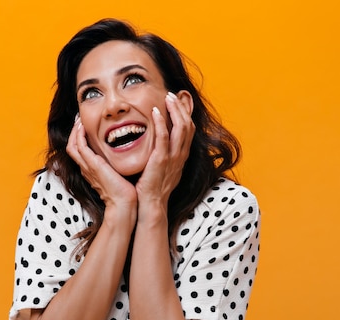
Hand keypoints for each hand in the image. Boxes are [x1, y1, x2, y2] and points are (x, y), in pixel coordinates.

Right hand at [66, 116, 137, 213]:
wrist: (124, 203)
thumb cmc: (125, 192)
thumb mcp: (120, 175)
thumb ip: (120, 165)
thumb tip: (129, 155)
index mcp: (93, 170)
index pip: (81, 151)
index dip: (81, 138)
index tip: (87, 127)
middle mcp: (87, 168)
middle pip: (72, 147)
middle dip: (75, 132)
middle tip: (80, 120)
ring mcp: (88, 167)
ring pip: (73, 145)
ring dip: (75, 131)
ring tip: (79, 120)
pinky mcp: (92, 165)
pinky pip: (79, 147)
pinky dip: (79, 135)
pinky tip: (83, 126)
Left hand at [135, 92, 194, 206]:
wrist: (151, 203)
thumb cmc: (153, 187)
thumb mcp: (163, 168)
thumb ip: (164, 154)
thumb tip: (158, 142)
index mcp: (181, 156)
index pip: (189, 130)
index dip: (185, 114)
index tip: (176, 102)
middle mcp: (181, 155)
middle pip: (188, 125)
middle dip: (181, 108)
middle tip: (172, 95)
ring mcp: (173, 157)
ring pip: (181, 128)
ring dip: (175, 110)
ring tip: (167, 97)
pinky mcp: (162, 160)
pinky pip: (164, 137)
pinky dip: (160, 122)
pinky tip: (155, 111)